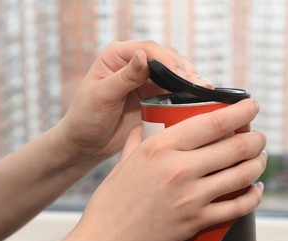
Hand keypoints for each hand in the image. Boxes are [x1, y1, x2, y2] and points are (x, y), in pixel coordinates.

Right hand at [47, 99, 266, 240]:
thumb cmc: (110, 203)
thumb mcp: (122, 163)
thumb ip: (136, 140)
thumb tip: (142, 126)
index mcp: (160, 148)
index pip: (212, 123)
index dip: (239, 111)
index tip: (252, 105)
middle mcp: (179, 169)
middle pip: (234, 147)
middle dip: (255, 138)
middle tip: (258, 136)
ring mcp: (191, 198)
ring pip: (241, 175)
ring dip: (258, 163)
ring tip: (260, 157)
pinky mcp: (197, 222)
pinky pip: (238, 207)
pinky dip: (254, 196)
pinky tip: (256, 189)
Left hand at [54, 40, 212, 161]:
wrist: (86, 143)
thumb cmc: (85, 117)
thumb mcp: (101, 96)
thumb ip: (124, 77)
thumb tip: (143, 56)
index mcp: (117, 56)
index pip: (147, 49)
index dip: (166, 59)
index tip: (179, 73)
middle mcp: (133, 64)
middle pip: (166, 57)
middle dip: (183, 69)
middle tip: (196, 85)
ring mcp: (145, 81)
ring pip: (174, 72)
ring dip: (188, 79)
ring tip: (202, 91)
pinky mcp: (153, 97)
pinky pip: (174, 90)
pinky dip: (186, 93)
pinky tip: (197, 99)